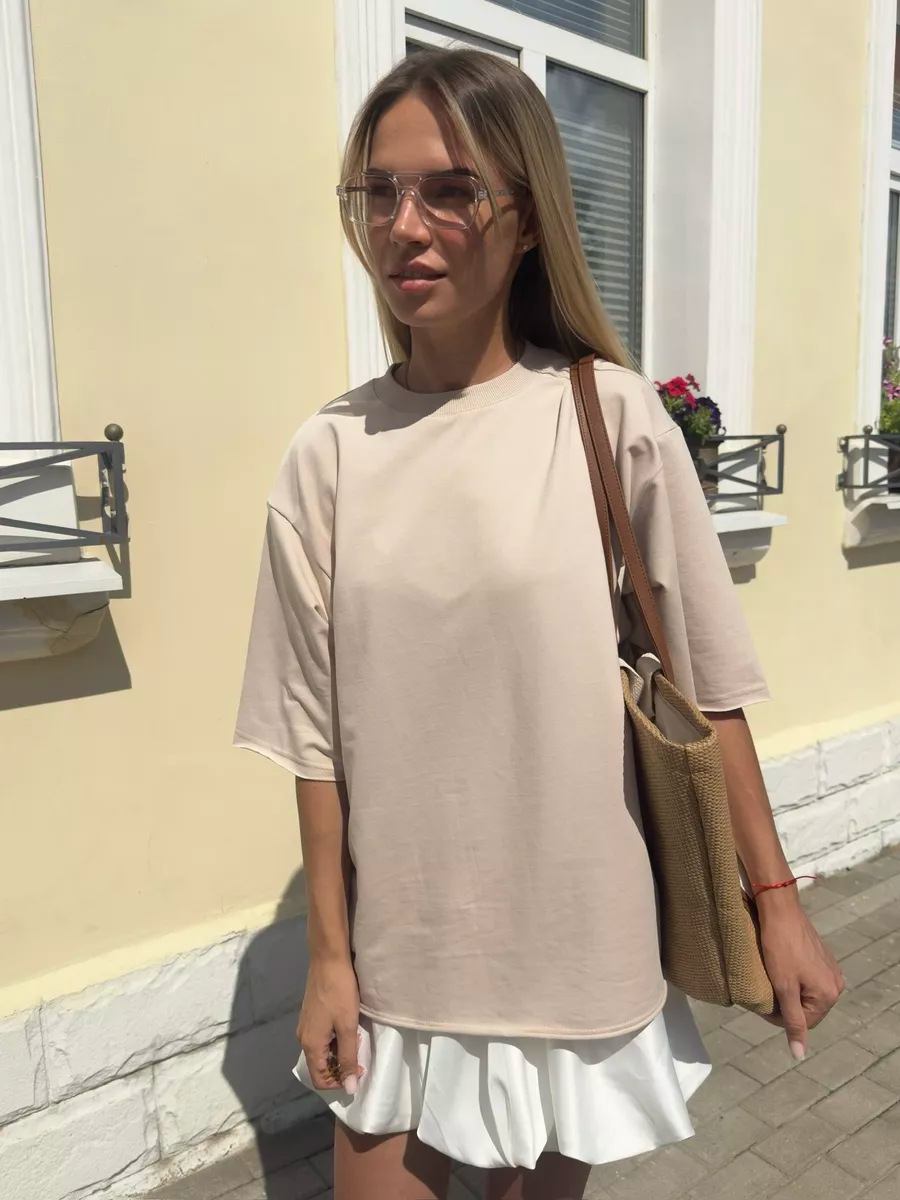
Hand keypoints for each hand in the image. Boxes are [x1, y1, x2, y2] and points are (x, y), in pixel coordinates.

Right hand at [297, 956, 363, 1091]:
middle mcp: (303, 1038)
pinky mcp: (310, 1015)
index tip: (359, 1072)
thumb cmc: (339, 993)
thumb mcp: (348, 1027)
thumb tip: (349, 1088)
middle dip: (340, 1067)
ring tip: (355, 1039)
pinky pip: (321, 1038)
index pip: (319, 1079)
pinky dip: (334, 1040)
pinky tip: (347, 1027)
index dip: (340, 1081)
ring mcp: (305, 1025)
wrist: (328, 960)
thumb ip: (348, 1058)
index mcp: (310, 1045)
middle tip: (360, 1055)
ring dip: (338, 1052)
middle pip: (320, 1066)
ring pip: (321, 1052)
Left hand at [756, 889, 844, 1058]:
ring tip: (770, 980)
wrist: (780, 910)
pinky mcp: (822, 956)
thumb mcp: (784, 988)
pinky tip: (779, 968)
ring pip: (806, 992)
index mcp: (829, 994)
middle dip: (786, 1005)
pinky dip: (794, 978)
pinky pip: (808, 977)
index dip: (780, 1018)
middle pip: (807, 1008)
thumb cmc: (780, 948)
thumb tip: (799, 1055)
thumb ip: (792, 1021)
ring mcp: (831, 968)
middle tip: (765, 992)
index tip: (762, 1005)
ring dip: (789, 991)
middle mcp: (836, 983)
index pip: (804, 1022)